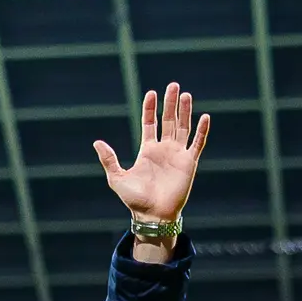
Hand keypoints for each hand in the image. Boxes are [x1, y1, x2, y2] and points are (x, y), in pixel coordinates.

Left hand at [97, 83, 206, 226]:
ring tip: (185, 95)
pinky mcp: (189, 163)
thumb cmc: (135, 199)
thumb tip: (97, 142)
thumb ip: (109, 159)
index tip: (151, 92)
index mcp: (147, 150)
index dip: (150, 108)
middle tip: (173, 85)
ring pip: (183, 127)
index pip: (149, 123)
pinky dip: (201, 131)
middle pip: (168, 120)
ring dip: (185, 112)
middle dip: (170, 103)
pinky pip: (197, 143)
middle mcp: (164, 149)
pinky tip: (204, 117)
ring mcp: (177, 155)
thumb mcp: (117, 177)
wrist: (152, 215)